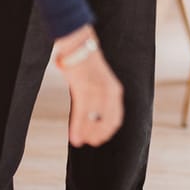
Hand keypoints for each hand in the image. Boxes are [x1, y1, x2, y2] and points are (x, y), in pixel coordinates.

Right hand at [54, 26, 123, 147]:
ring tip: (81, 142)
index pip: (116, 118)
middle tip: (90, 142)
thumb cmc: (86, 65)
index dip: (108, 131)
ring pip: (94, 121)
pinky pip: (81, 115)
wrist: (79, 47)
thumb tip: (93, 116)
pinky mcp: (83, 90)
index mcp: (115, 90)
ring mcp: (97, 92)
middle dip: (98, 135)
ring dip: (87, 134)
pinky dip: (77, 129)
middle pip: (107, 123)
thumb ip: (98, 98)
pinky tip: (74, 139)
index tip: (100, 139)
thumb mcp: (98, 82)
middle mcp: (109, 92)